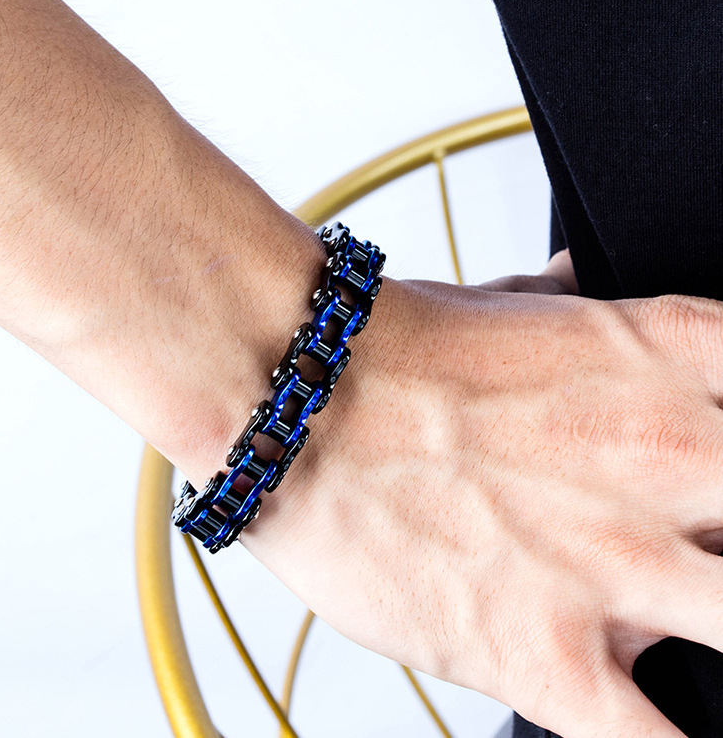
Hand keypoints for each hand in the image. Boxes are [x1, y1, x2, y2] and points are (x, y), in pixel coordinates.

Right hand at [243, 255, 721, 737]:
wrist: (293, 398)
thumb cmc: (384, 348)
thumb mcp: (508, 300)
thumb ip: (575, 304)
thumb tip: (587, 279)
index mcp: (670, 358)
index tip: (719, 481)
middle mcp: (671, 457)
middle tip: (691, 549)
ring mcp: (618, 567)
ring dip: (719, 629)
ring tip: (672, 617)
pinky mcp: (548, 658)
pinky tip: (654, 717)